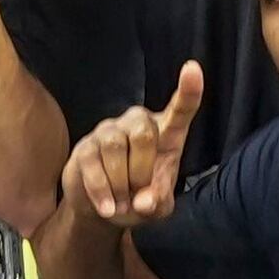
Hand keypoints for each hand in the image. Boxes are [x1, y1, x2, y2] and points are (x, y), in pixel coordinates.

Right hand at [68, 59, 206, 230]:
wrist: (104, 210)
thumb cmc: (139, 199)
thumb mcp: (157, 208)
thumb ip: (158, 203)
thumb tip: (144, 200)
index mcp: (166, 134)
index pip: (180, 109)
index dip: (188, 90)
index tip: (193, 69)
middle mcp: (138, 124)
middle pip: (143, 134)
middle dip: (141, 172)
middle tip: (138, 195)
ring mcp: (109, 131)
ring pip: (114, 146)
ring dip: (119, 183)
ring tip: (122, 203)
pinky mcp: (86, 145)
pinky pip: (91, 162)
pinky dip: (101, 190)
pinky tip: (107, 207)